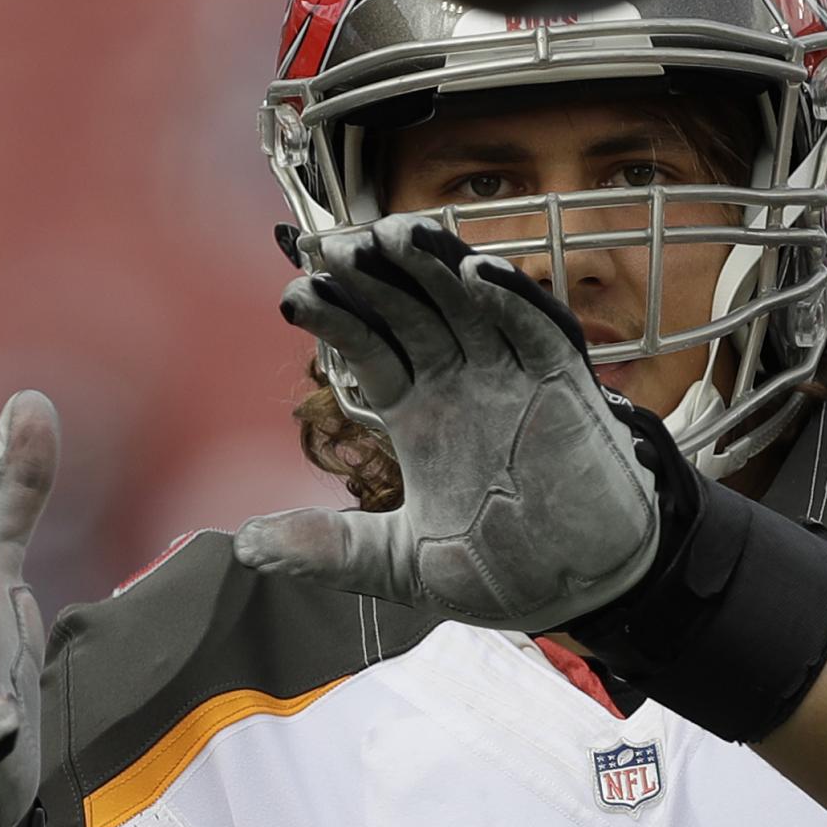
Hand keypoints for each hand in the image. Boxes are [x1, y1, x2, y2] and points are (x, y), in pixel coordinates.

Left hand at [233, 217, 660, 631]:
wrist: (580, 593)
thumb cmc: (501, 573)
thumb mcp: (399, 563)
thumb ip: (328, 550)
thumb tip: (246, 546)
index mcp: (421, 412)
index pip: (370, 345)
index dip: (335, 317)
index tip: (294, 295)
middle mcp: (462, 383)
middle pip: (413, 308)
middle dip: (375, 276)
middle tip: (335, 246)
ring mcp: (513, 378)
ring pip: (470, 302)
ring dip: (436, 265)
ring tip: (396, 233)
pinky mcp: (564, 386)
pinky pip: (538, 330)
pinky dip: (510, 299)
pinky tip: (475, 273)